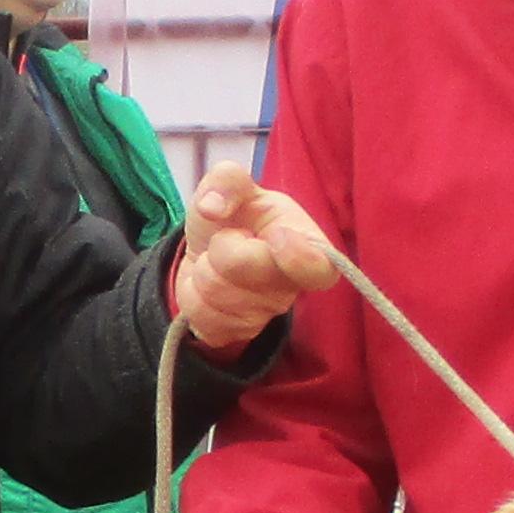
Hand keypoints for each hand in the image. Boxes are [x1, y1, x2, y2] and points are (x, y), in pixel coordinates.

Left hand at [170, 170, 343, 358]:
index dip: (299, 257)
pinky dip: (192, 294)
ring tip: (217, 260)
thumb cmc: (232, 217)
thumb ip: (227, 179)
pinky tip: (206, 284)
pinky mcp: (234, 333)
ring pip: (217, 294)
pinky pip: (202, 317)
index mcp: (306, 244)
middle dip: (222, 247)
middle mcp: (290, 287)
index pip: (320, 268)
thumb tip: (212, 206)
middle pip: (248, 271)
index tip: (275, 236)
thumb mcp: (230, 184)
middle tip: (227, 238)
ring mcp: (263, 315)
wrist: (205, 250)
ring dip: (204, 270)